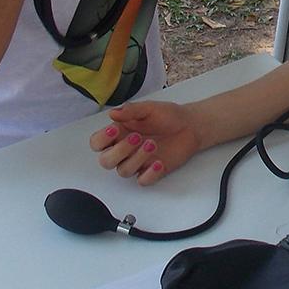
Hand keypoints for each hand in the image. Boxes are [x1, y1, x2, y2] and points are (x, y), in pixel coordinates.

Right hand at [89, 101, 213, 184]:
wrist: (191, 125)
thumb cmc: (168, 116)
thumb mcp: (150, 108)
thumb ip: (131, 110)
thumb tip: (113, 113)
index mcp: (120, 133)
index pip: (97, 143)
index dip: (101, 139)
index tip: (114, 129)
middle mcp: (125, 149)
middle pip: (106, 161)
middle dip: (118, 151)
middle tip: (136, 137)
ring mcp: (138, 161)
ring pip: (123, 171)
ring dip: (136, 159)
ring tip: (152, 144)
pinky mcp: (152, 171)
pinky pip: (142, 180)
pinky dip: (149, 174)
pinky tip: (158, 162)